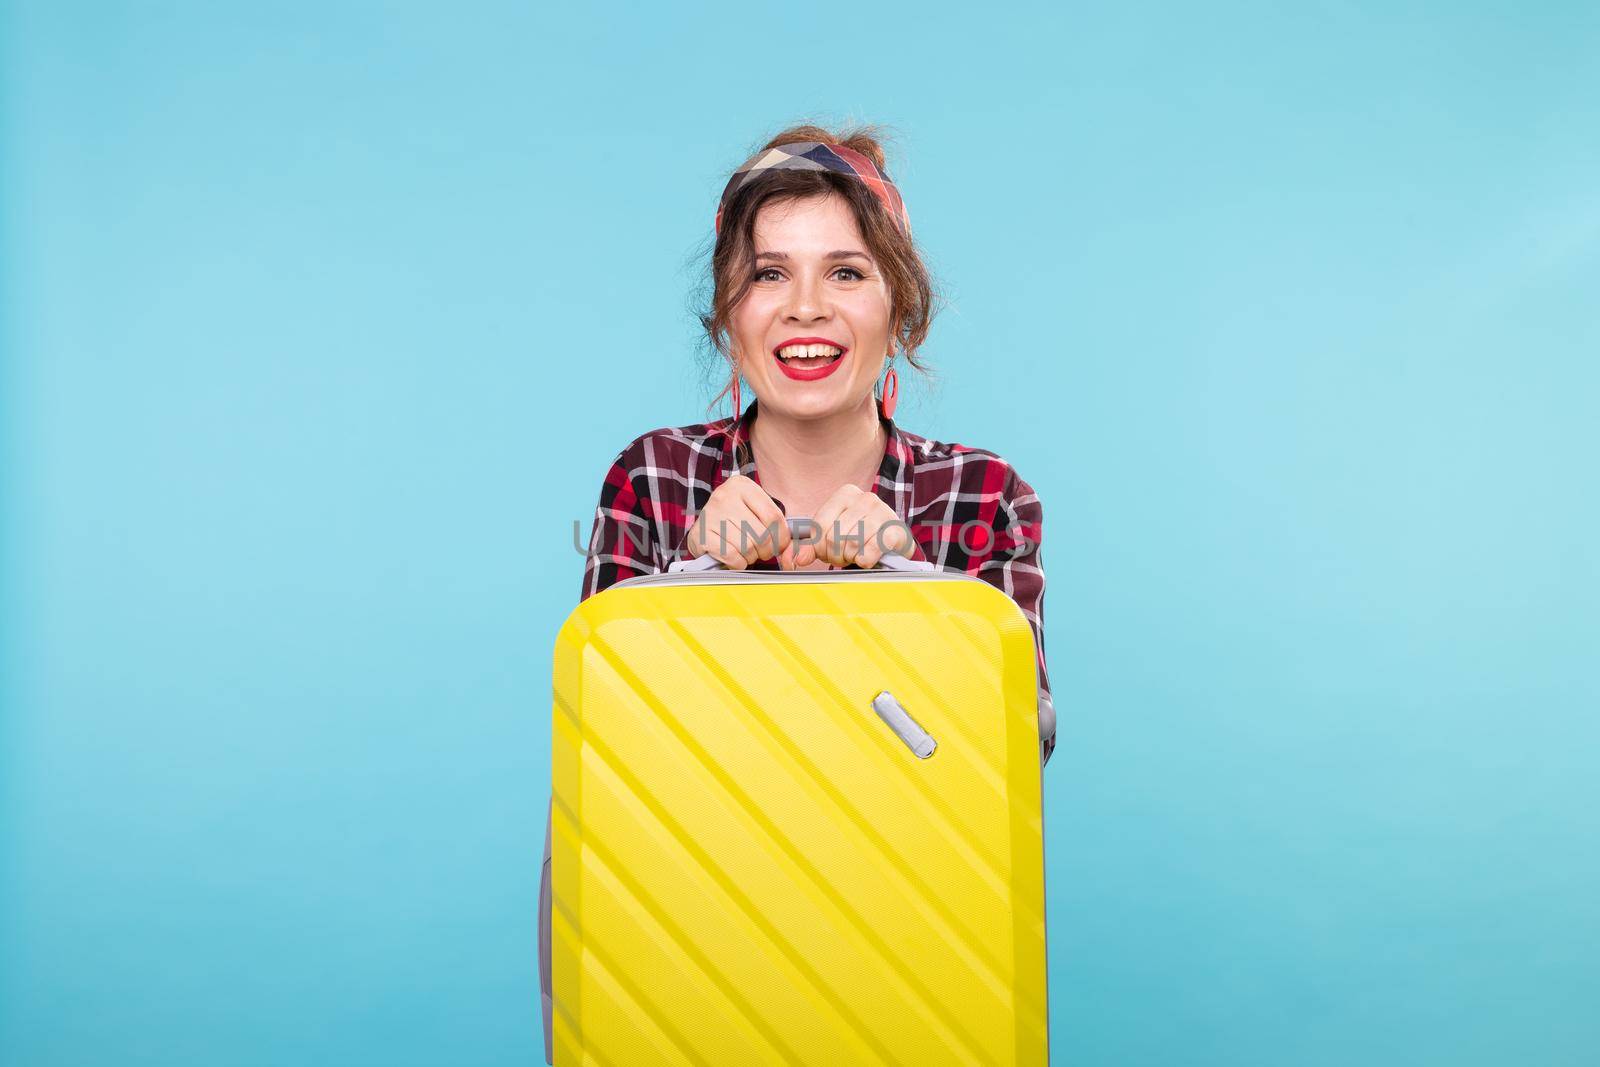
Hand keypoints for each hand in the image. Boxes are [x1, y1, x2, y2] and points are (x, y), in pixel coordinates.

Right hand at [685, 475, 795, 569]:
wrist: (703, 526)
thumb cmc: (734, 518)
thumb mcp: (753, 508)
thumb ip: (772, 519)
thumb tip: (790, 543)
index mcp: (742, 486)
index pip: (773, 516)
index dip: (781, 537)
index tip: (779, 544)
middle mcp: (725, 496)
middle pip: (761, 534)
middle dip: (766, 550)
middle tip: (762, 551)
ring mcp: (711, 514)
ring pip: (747, 546)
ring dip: (751, 556)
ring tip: (746, 552)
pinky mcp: (701, 534)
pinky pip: (731, 556)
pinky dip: (737, 563)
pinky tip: (734, 558)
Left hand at [792, 485, 913, 568]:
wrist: (895, 539)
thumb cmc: (861, 534)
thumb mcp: (834, 534)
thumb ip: (813, 545)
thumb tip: (797, 559)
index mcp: (845, 494)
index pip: (820, 525)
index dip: (819, 546)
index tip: (826, 552)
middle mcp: (864, 498)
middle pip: (834, 536)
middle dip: (835, 554)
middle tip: (842, 557)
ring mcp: (881, 511)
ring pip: (851, 544)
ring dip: (850, 558)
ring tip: (855, 556)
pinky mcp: (894, 529)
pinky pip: (870, 551)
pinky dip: (865, 560)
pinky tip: (867, 559)